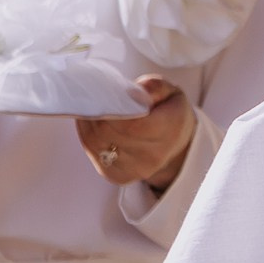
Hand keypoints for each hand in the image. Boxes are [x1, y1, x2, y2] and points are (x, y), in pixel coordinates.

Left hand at [76, 75, 195, 190]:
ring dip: (89, 123)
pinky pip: (92, 152)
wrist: (175, 149)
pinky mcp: (116, 176)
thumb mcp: (171, 92)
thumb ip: (155, 86)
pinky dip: (88, 135)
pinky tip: (93, 124)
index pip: (130, 124)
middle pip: (108, 132)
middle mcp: (152, 156)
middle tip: (93, 95)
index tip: (104, 92)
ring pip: (96, 142)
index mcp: (169, 131)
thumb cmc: (171, 115)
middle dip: (97, 112)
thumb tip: (135, 91)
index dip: (111, 108)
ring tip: (92, 107)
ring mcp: (133, 169)